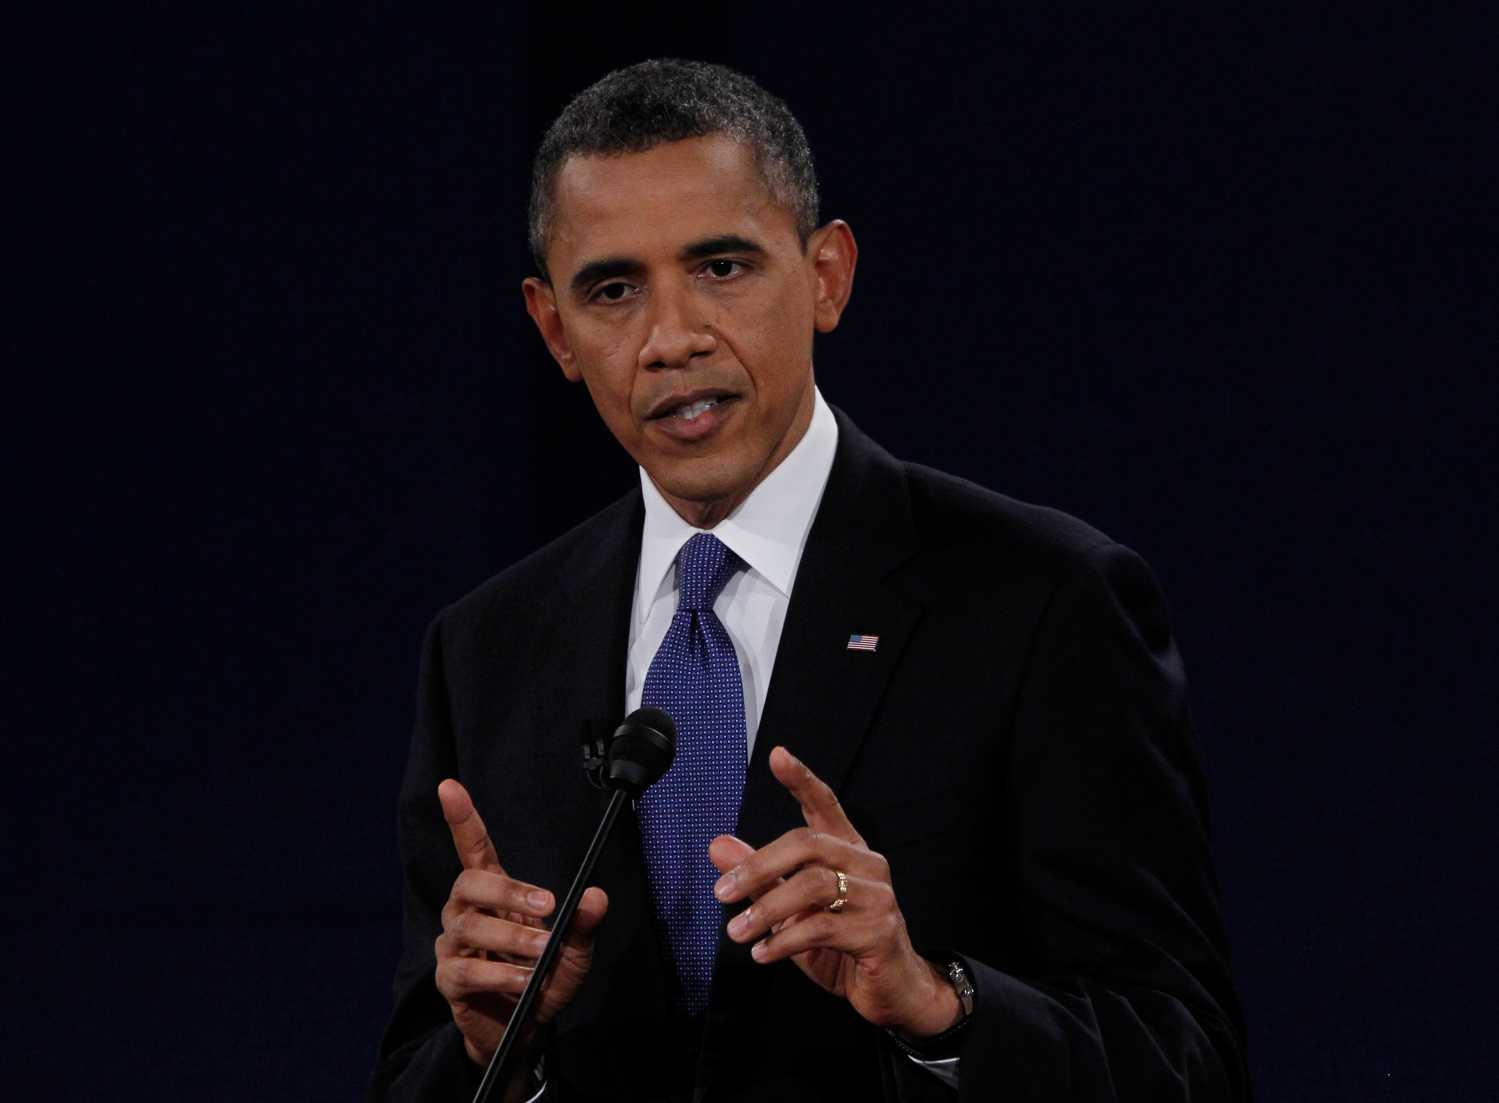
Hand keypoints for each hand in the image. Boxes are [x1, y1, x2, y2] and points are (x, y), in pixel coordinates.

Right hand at [434, 778, 608, 1067]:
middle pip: (469, 884)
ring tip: (542, 953)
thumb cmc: (545, 978)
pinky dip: (499, 974)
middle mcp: (467, 912)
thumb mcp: (575, 951)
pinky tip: (523, 981)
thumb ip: (583, 924)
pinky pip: (466, 970)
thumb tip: (596, 895)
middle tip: (548, 906)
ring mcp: (455, 945)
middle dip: (508, 891)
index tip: (449, 786)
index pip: (473, 848)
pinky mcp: (450, 979)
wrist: (523, 1030)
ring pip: (470, 927)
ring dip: (511, 937)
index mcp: (494, 893)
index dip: (461, 818)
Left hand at [708, 747, 960, 1038]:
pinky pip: (822, 927)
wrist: (893, 990)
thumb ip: (760, 877)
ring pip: (814, 885)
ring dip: (767, 909)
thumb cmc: (841, 944)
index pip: (825, 805)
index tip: (777, 756)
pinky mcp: (878, 932)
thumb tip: (717, 846)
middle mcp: (866, 865)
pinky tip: (763, 954)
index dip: (802, 780)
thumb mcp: (792, 910)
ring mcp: (877, 897)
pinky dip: (785, 941)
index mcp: (847, 851)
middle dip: (758, 866)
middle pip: (808, 844)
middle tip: (722, 893)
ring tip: (737, 931)